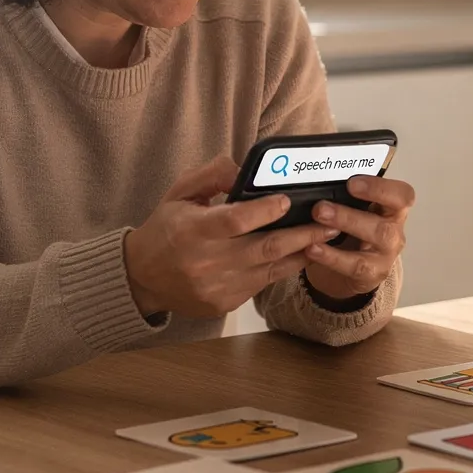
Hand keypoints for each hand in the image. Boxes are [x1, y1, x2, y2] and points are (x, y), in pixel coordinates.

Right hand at [123, 157, 340, 318]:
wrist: (142, 278)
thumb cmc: (164, 230)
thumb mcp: (179, 193)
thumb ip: (212, 175)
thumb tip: (244, 169)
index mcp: (192, 231)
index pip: (235, 220)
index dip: (264, 210)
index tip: (287, 199)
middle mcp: (206, 262)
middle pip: (265, 248)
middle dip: (303, 234)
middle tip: (330, 220)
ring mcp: (218, 287)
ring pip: (271, 270)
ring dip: (303, 252)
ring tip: (328, 237)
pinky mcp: (225, 303)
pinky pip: (262, 284)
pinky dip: (282, 268)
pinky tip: (301, 254)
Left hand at [301, 176, 413, 300]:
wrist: (348, 271)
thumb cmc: (352, 232)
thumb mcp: (354, 211)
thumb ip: (346, 196)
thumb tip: (318, 178)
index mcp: (392, 209)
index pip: (402, 196)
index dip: (380, 189)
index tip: (352, 183)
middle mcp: (394, 231)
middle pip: (385, 224)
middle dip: (351, 214)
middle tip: (320, 207)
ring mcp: (386, 255)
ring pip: (374, 242)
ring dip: (346, 228)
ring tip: (318, 220)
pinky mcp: (373, 274)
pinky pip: (355, 266)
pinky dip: (332, 256)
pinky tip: (313, 248)